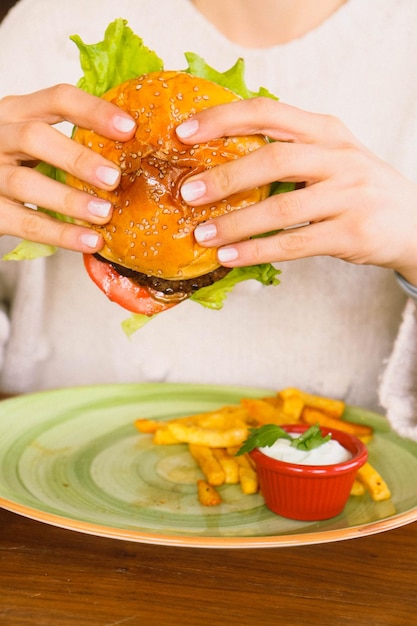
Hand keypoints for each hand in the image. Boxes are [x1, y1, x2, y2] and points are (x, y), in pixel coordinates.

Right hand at [0, 84, 135, 251]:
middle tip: (113, 178)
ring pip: (26, 182)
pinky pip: (26, 223)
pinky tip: (88, 240)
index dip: (94, 111)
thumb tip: (134, 151)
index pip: (57, 99)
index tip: (129, 129)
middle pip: (34, 137)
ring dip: (69, 199)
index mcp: (18, 112)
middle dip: (77, 158)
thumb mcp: (39, 142)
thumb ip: (73, 140)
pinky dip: (60, 233)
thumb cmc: (18, 164)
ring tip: (104, 213)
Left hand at [176, 98, 416, 284]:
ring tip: (203, 236)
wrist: (412, 221)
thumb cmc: (355, 188)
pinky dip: (258, 251)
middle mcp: (339, 156)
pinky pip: (295, 243)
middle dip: (225, 177)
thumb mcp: (329, 156)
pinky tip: (231, 257)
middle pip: (273, 157)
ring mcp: (349, 194)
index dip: (222, 119)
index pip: (267, 112)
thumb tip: (217, 163)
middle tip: (188, 194)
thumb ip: (286, 150)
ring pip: (281, 208)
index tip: (184, 133)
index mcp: (325, 130)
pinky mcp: (352, 232)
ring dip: (235, 223)